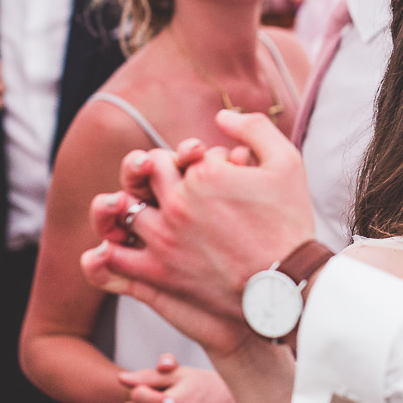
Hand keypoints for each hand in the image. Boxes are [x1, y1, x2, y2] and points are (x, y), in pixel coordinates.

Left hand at [82, 111, 316, 358]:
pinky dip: (111, 249)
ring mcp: (164, 238)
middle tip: (185, 190)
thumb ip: (254, 128)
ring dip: (137, 206)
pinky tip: (128, 246)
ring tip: (160, 217)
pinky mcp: (158, 273)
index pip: (185, 154)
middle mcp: (178, 202)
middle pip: (151, 172)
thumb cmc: (292, 225)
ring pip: (127, 208)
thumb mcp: (288, 162)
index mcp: (205, 173)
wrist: (290, 287)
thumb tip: (222, 115)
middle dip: (164, 174)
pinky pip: (114, 256)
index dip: (201, 162)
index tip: (220, 179)